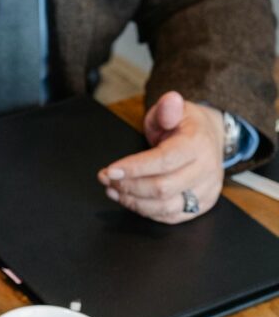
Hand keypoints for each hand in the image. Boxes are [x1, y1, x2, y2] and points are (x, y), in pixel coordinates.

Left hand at [97, 91, 224, 223]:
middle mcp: (206, 170)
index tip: (110, 171)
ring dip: (133, 201)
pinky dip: (145, 211)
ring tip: (112, 190)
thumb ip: (167, 108)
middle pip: (162, 188)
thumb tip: (169, 100)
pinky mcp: (201, 205)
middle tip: (106, 179)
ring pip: (165, 206)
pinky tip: (128, 199)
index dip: (134, 168)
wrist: (210, 139)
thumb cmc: (185, 126)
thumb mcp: (174, 109)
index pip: (164, 161)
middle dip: (128, 186)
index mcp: (198, 144)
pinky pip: (170, 216)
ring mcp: (205, 191)